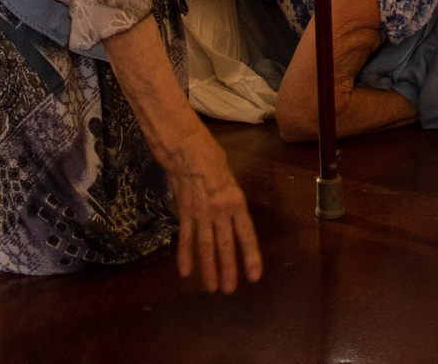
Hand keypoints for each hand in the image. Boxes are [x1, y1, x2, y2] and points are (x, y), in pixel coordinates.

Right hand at [166, 123, 262, 293]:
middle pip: (225, 246)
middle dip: (227, 270)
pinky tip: (185, 272)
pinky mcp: (184, 212)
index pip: (246, 234)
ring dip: (208, 269)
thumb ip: (232, 201)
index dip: (250, 257)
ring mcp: (200, 213)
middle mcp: (219, 211)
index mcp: (236, 201)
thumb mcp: (230, 178)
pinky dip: (184, 255)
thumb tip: (231, 219)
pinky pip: (185, 237)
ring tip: (211, 288)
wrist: (186, 148)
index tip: (254, 276)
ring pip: (205, 247)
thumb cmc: (211, 157)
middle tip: (229, 290)